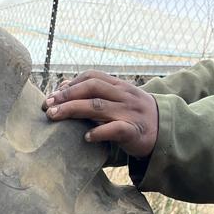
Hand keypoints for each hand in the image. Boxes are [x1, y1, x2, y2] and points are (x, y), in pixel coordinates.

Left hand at [43, 71, 158, 157]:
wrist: (166, 130)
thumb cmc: (133, 115)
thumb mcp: (117, 99)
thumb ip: (94, 93)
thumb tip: (63, 86)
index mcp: (119, 86)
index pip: (92, 76)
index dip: (71, 84)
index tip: (53, 95)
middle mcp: (124, 96)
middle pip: (92, 89)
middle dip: (67, 95)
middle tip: (47, 106)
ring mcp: (130, 112)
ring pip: (98, 107)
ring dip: (73, 110)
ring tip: (54, 116)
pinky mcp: (134, 131)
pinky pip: (116, 129)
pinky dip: (99, 132)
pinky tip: (86, 137)